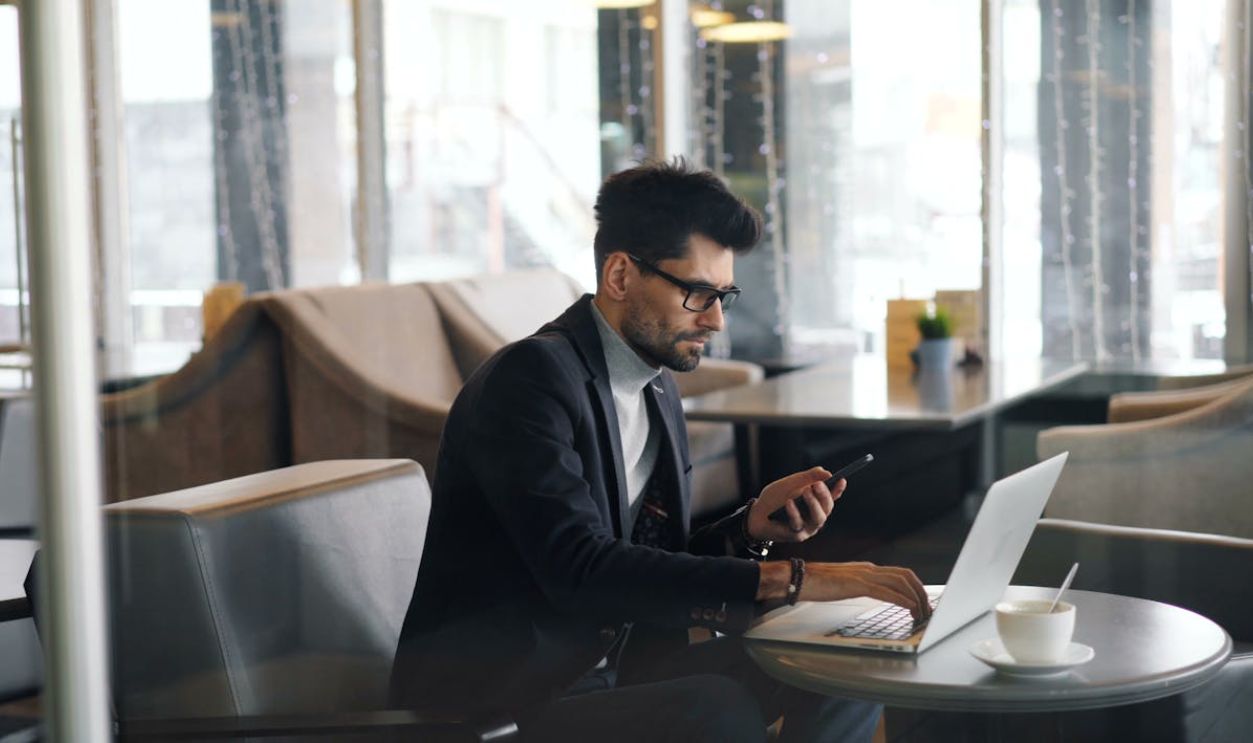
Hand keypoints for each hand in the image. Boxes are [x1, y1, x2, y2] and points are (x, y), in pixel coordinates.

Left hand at [746, 467, 843, 542]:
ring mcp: (808, 527)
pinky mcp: (797, 535)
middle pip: (827, 507)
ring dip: (813, 504)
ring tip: (806, 491)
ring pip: (818, 518)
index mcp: (816, 503)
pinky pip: (798, 523)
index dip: (838, 489)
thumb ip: (807, 477)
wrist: (756, 514)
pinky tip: (789, 502)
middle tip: (817, 484)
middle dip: (824, 495)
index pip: (831, 496)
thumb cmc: (775, 498)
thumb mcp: (790, 483)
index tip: (841, 479)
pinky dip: (793, 512)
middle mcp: (816, 516)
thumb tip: (826, 472)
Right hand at [757, 561, 931, 621]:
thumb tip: (875, 596)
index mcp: (867, 569)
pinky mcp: (856, 584)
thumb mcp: (845, 585)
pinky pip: (886, 591)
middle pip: (906, 576)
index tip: (923, 603)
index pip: (901, 574)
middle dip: (922, 593)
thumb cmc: (817, 584)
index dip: (916, 588)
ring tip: (922, 614)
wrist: (798, 578)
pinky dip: (902, 600)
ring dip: (916, 598)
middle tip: (928, 611)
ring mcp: (863, 575)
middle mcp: (869, 569)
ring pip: (900, 582)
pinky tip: (909, 609)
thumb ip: (860, 587)